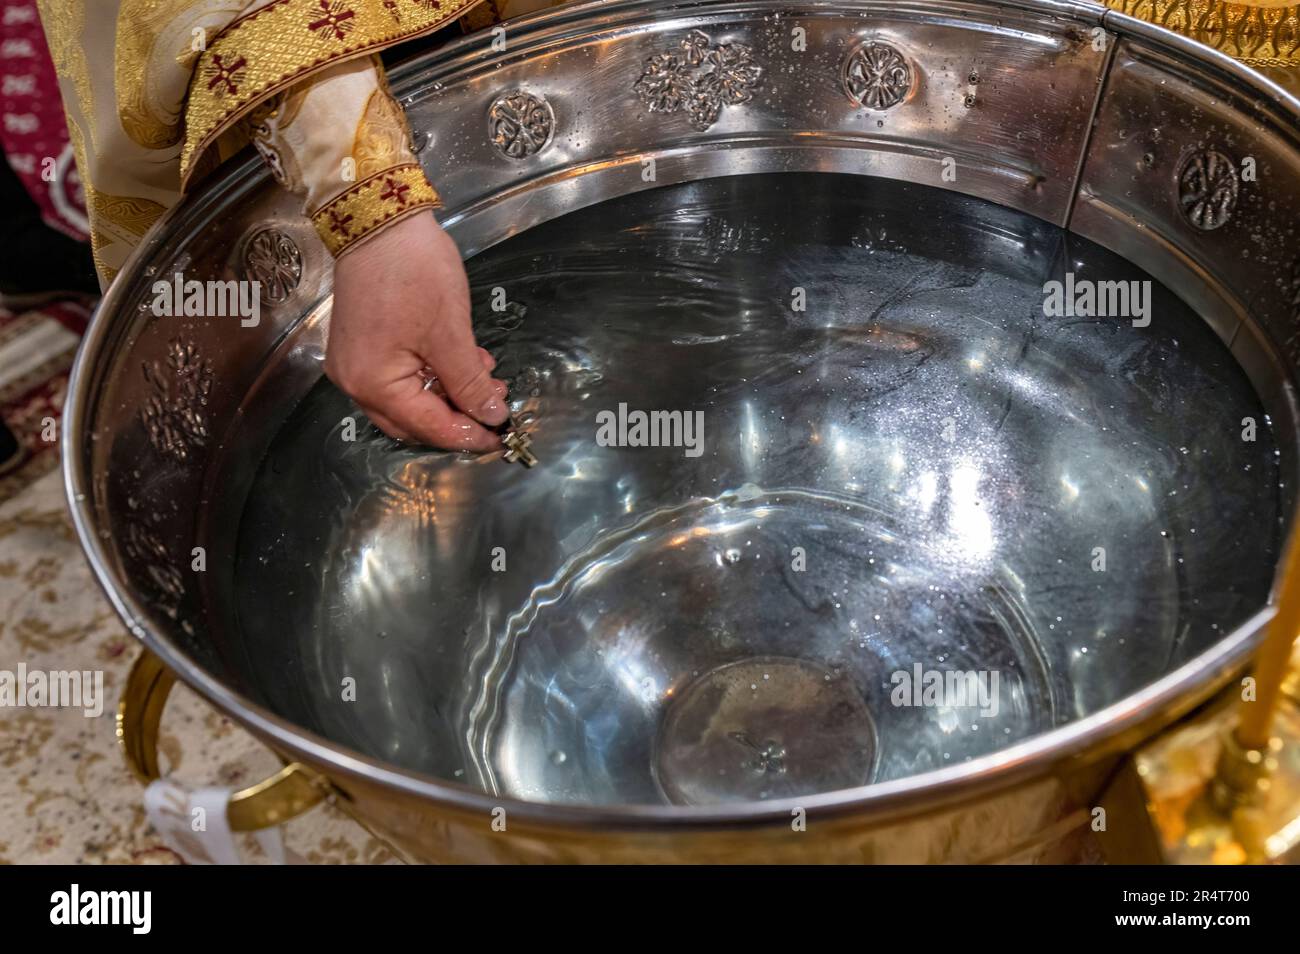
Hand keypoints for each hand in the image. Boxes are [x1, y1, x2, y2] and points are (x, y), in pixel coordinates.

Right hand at [327, 211, 507, 450]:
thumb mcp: (450, 333)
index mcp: (373, 384)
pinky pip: (397, 378)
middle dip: (456, 417)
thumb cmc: (413, 271)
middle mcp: (354, 382)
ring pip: (406, 400)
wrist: (380, 219)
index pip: (428, 427)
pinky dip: (429, 377)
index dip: (467, 435)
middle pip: (412, 421)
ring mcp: (353, 364)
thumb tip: (490, 416)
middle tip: (493, 406)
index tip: (498, 436)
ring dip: (446, 396)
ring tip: (484, 378)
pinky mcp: (359, 346)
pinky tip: (460, 362)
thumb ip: (469, 383)